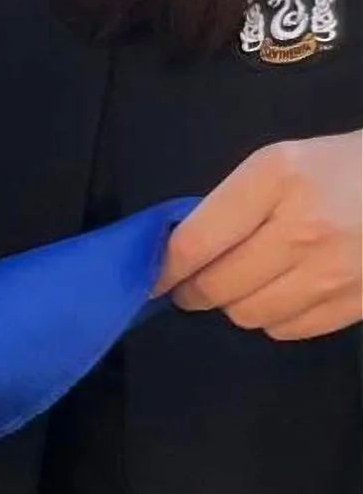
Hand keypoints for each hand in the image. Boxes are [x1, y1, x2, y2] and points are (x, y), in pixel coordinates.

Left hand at [157, 131, 361, 340]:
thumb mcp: (280, 164)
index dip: (163, 269)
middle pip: (217, 287)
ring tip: (246, 283)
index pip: (196, 243)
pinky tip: (284, 292)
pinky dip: (275, 316)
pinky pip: (289, 328)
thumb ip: (229, 204)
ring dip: (236, 304)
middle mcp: (304, 227)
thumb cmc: (342, 168)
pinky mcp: (359, 301)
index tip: (151, 279)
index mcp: (277, 179)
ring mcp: (335, 270)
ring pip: (249, 314)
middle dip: (195, 290)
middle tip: (194, 284)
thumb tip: (180, 253)